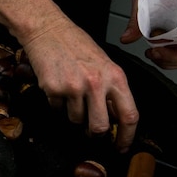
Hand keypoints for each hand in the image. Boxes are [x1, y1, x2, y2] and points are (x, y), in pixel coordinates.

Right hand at [22, 17, 138, 152]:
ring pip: (75, 120)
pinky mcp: (53, 89)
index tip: (122, 146)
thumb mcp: (103, 64)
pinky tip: (57, 85)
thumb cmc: (75, 44)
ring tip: (69, 92)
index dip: (127, 137)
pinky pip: (57, 109)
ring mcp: (73, 87)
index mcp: (115, 76)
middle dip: (94, 133)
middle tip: (90, 131)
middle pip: (100, 127)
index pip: (129, 115)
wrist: (47, 29)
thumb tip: (115, 118)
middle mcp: (96, 83)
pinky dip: (56, 102)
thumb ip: (111, 90)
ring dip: (72, 112)